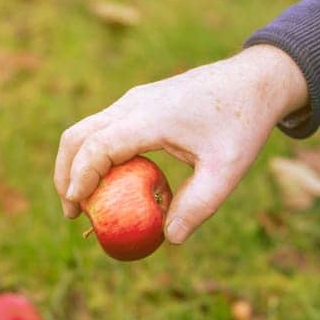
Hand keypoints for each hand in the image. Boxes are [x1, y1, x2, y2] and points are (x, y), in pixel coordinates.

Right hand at [55, 45, 308, 243]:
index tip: (76, 210)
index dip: (80, 178)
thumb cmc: (243, 123)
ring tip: (87, 202)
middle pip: (77, 135)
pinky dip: (96, 155)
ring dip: (78, 164)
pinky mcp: (139, 102)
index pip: (98, 146)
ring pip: (86, 129)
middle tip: (73, 212)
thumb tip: (170, 239)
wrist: (254, 80)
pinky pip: (105, 128)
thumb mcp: (227, 170)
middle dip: (66, 175)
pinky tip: (111, 182)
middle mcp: (134, 104)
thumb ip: (198, 205)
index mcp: (151, 117)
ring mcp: (134, 100)